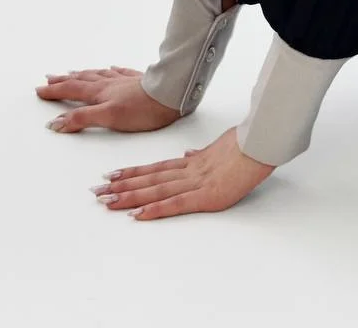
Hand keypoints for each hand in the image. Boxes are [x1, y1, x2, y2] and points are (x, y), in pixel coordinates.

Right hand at [36, 67, 181, 132]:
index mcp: (100, 93)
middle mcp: (110, 83)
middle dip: (63, 80)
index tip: (39, 89)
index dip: (54, 91)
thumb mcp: (108, 117)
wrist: (172, 95)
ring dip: (83, 74)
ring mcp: (125, 81)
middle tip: (49, 78)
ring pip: (98, 75)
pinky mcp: (139, 81)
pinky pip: (120, 72)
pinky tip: (111, 68)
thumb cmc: (143, 109)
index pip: (71, 90)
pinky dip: (111, 70)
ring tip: (72, 72)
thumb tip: (56, 123)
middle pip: (82, 80)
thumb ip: (82, 119)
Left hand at [92, 127, 275, 219]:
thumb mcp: (219, 147)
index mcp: (192, 162)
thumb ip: (201, 154)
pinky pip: (174, 204)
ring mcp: (195, 183)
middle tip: (97, 192)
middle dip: (121, 186)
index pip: (156, 168)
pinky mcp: (205, 196)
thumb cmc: (246, 144)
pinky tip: (137, 215)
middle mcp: (188, 172)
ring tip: (107, 201)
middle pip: (148, 179)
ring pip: (155, 190)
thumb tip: (188, 154)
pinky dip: (154, 209)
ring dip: (129, 196)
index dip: (133, 172)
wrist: (260, 143)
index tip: (112, 175)